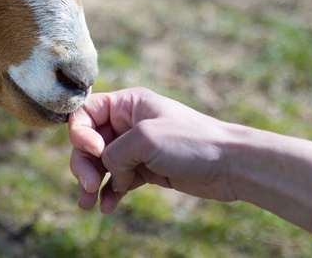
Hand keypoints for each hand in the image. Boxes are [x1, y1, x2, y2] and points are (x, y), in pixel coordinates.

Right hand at [68, 87, 311, 232]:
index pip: (85, 113)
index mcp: (127, 104)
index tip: (95, 151)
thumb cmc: (191, 142)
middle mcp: (128, 123)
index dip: (80, 133)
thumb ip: (113, 153)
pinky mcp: (146, 169)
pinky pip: (117, 180)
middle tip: (89, 185)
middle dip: (83, 164)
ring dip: (91, 183)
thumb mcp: (144, 140)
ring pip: (100, 164)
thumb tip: (106, 172)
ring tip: (88, 204)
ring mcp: (137, 148)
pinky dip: (109, 193)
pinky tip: (107, 207)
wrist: (231, 166)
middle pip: (88, 141)